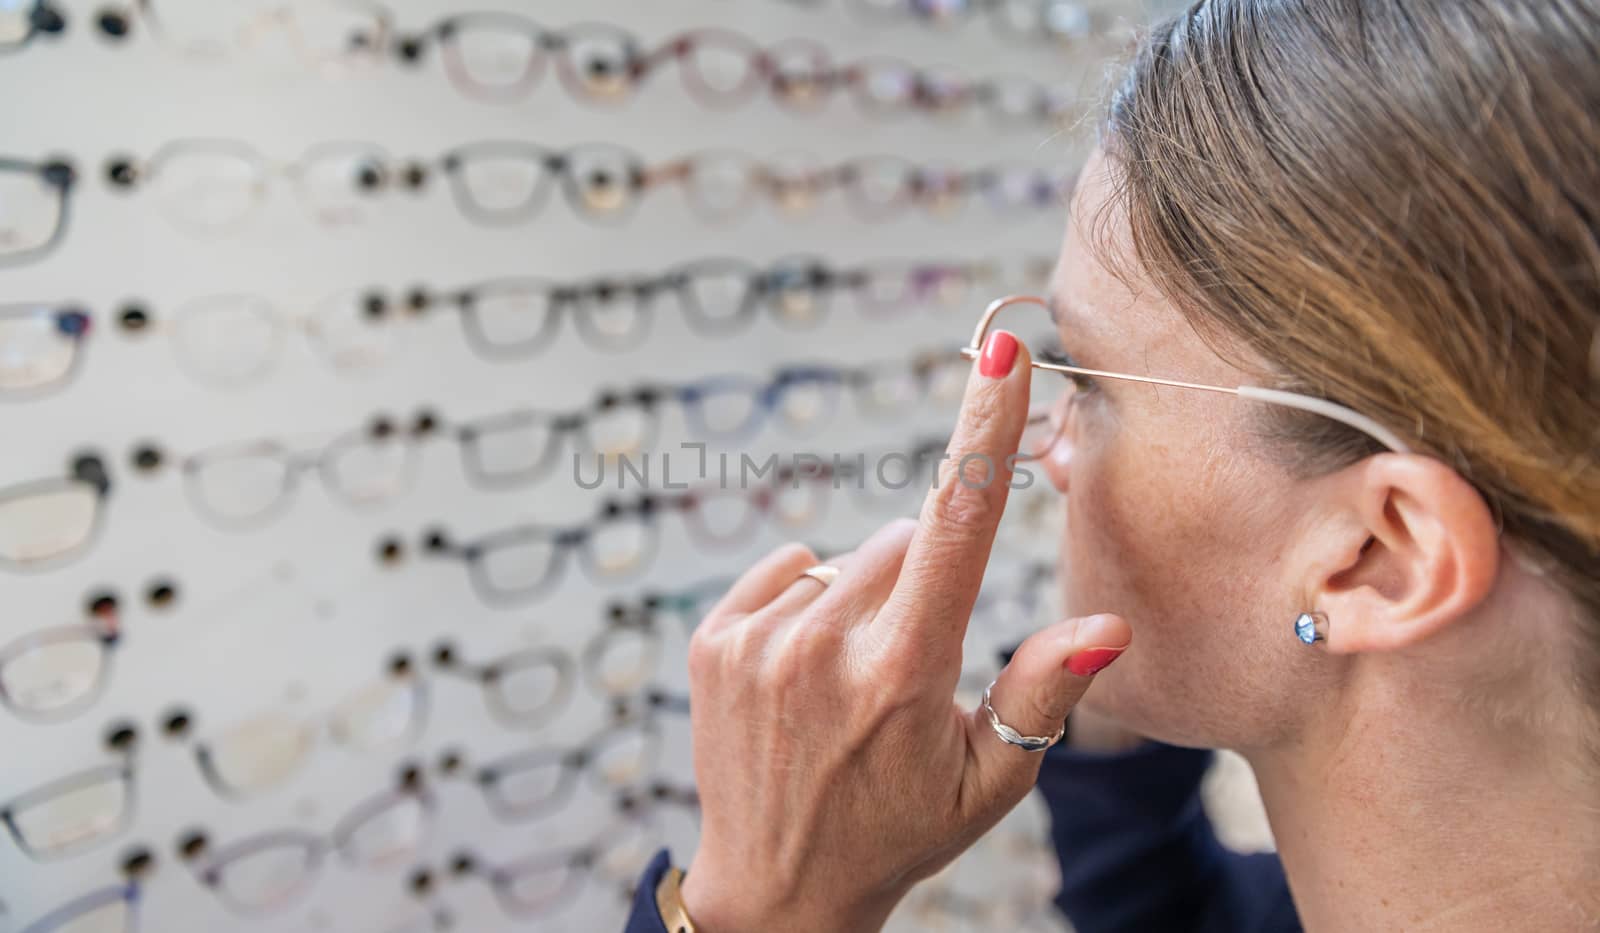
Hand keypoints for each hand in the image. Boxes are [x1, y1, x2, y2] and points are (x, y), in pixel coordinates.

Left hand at [679, 330, 1132, 932]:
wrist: (779, 887)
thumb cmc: (901, 830)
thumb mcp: (992, 781)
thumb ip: (1045, 692)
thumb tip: (1107, 625)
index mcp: (905, 673)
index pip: (957, 523)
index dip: (985, 427)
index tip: (1000, 349)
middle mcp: (824, 645)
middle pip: (902, 542)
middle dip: (922, 582)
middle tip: (910, 669)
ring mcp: (759, 641)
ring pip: (847, 560)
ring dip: (864, 599)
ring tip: (853, 685)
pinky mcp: (713, 640)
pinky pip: (787, 569)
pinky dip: (806, 603)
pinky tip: (806, 671)